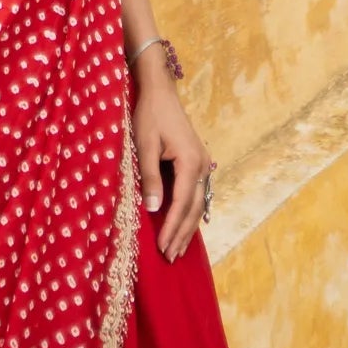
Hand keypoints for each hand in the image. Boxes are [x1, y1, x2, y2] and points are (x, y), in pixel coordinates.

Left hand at [132, 75, 213, 261]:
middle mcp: (202, 166)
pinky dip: (189, 212)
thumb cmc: (149, 115)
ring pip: (198, 203)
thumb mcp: (144, 145)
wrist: (160, 90)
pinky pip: (196, 193)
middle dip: (182, 233)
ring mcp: (203, 163)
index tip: (162, 248)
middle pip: (194, 208)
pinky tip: (184, 223)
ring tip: (177, 248)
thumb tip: (153, 210)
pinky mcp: (197, 161)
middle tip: (171, 257)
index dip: (172, 227)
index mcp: (191, 162)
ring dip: (187, 226)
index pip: (182, 204)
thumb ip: (149, 177)